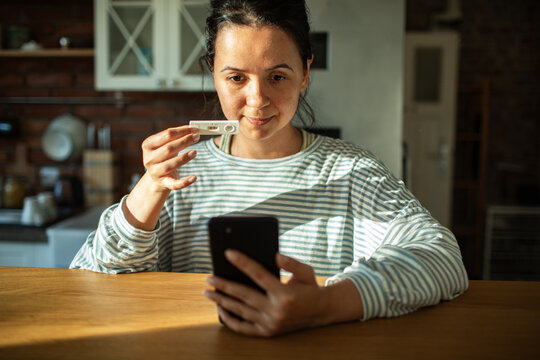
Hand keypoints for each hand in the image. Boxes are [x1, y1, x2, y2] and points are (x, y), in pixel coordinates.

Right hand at [141, 125, 199, 191]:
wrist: (157, 176)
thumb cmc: (165, 156)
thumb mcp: (166, 145)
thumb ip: (177, 136)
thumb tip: (193, 129)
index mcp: (148, 145)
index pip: (167, 134)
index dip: (182, 131)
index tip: (195, 129)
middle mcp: (149, 159)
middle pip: (168, 148)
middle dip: (184, 141)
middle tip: (197, 137)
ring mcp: (155, 172)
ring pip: (170, 165)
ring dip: (183, 158)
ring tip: (195, 152)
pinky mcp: (164, 183)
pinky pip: (174, 184)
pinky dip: (185, 182)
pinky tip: (194, 177)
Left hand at [203, 250, 328, 336]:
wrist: (321, 311)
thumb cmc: (310, 288)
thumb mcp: (306, 271)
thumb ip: (291, 263)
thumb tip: (275, 255)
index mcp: (285, 293)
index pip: (258, 274)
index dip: (243, 262)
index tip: (228, 253)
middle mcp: (276, 310)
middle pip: (243, 295)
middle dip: (224, 285)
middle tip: (209, 277)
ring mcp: (271, 324)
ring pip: (240, 311)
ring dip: (222, 301)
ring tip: (208, 292)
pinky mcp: (268, 333)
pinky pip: (244, 328)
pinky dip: (230, 320)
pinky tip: (220, 309)